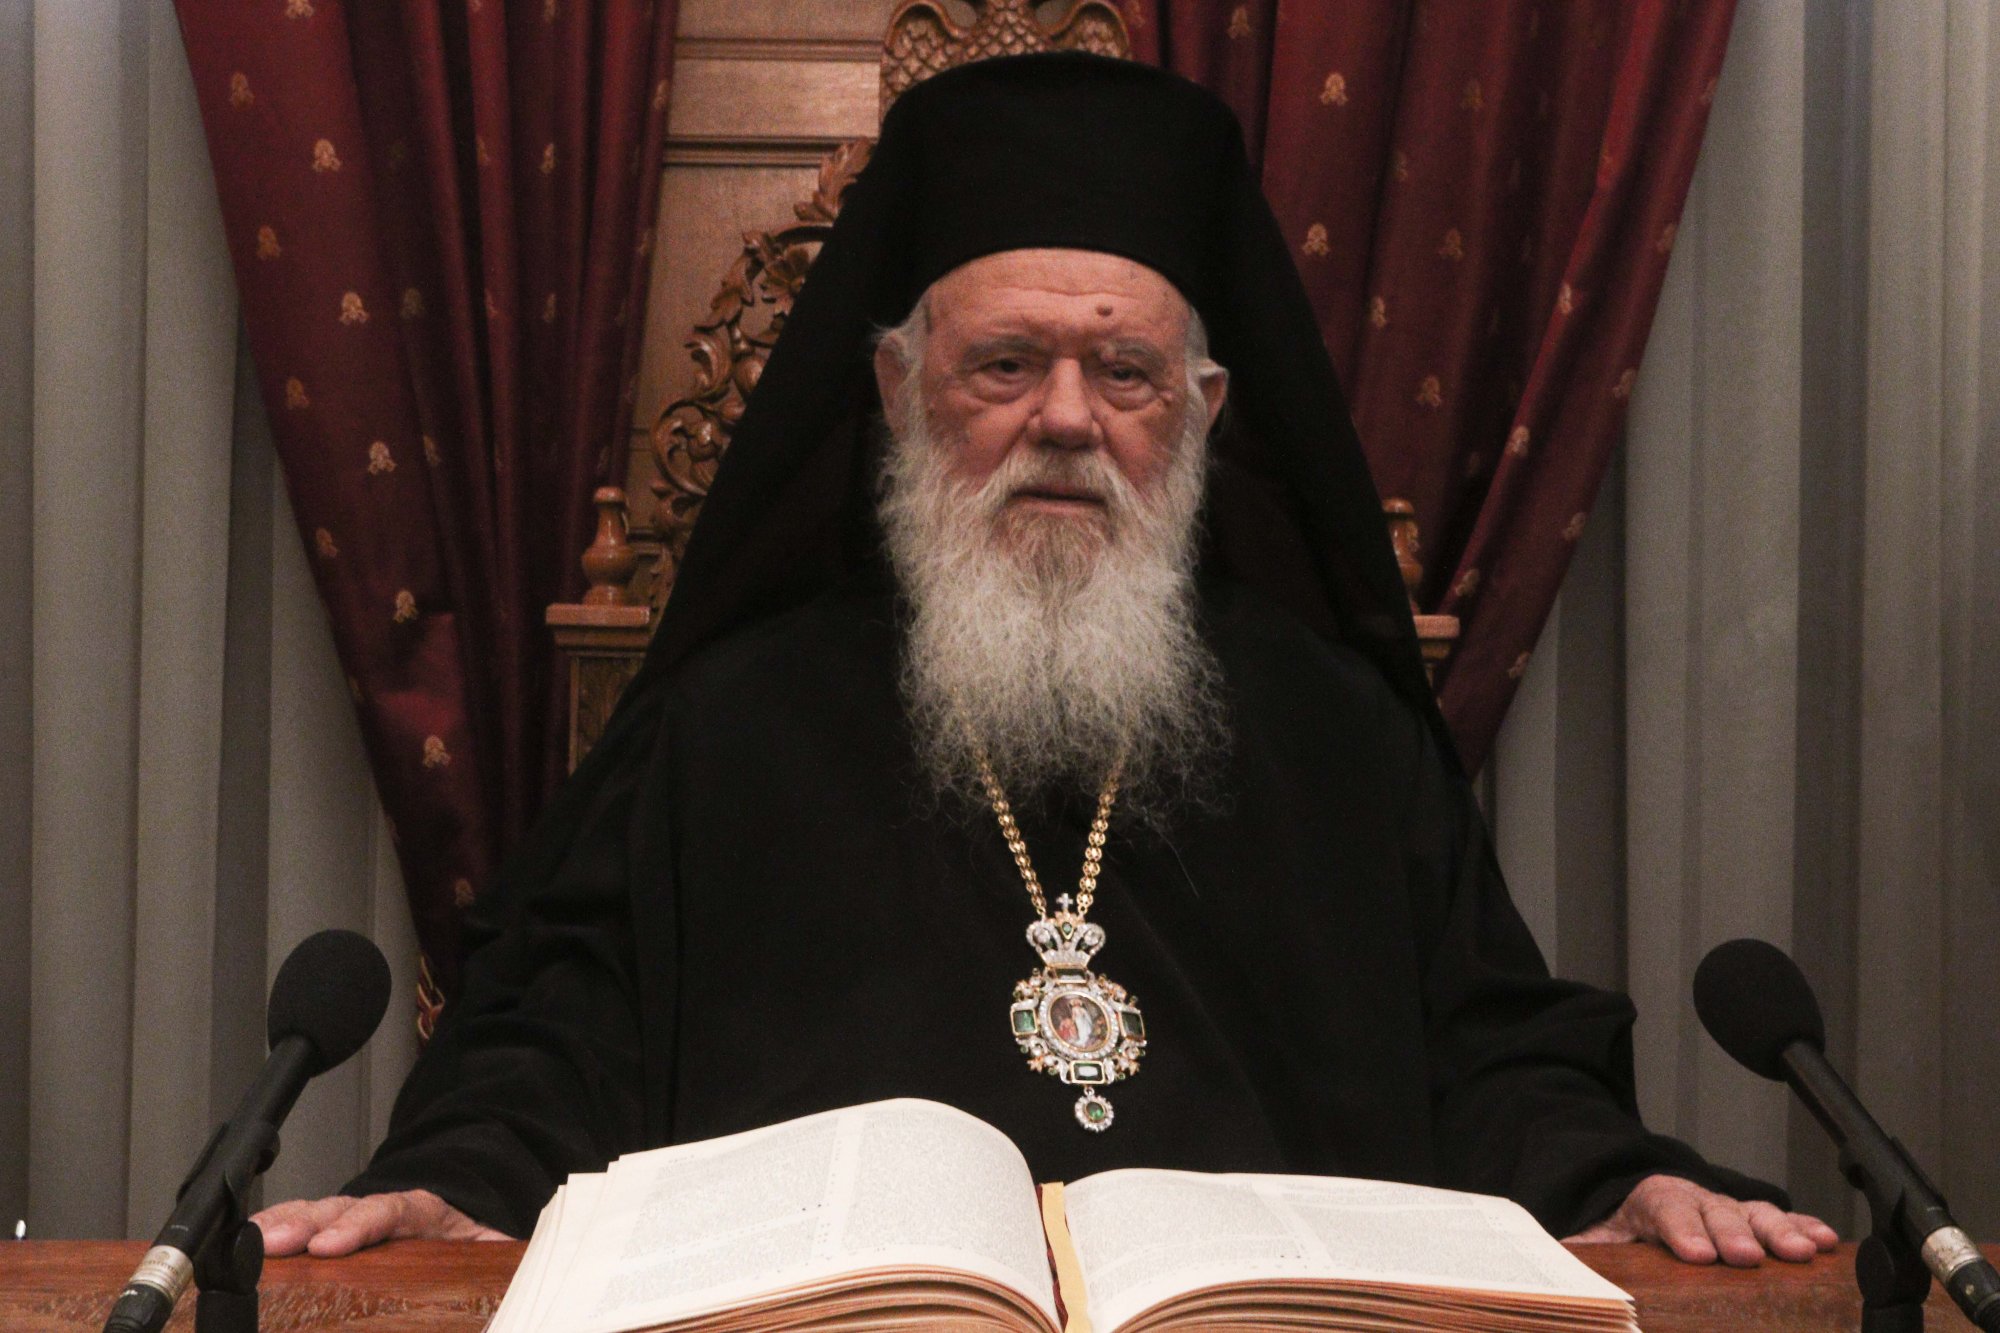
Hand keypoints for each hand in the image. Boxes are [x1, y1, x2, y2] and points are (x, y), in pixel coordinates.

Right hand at [252, 1189, 509, 1257]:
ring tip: (251, 1243)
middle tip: (277, 1243)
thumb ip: (499, 1259)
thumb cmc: (474, 1237)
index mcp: (428, 1210)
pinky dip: (276, 1228)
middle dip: (307, 1223)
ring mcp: (358, 1216)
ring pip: (318, 1212)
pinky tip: (248, 1241)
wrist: (467, 1214)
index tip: (330, 1245)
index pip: (393, 1209)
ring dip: (283, 1225)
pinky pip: (305, 1224)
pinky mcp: (338, 1230)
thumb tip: (517, 1275)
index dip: (361, 1225)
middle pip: (343, 1208)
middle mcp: (386, 1208)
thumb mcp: (495, 1248)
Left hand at [1565, 1174, 1838, 1265]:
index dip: (1682, 1229)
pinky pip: (1779, 1219)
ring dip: (1778, 1231)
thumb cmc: (1612, 1234)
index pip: (1665, 1208)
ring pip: (1752, 1213)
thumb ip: (1574, 1258)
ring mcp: (1724, 1209)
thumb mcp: (1586, 1244)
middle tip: (1747, 1255)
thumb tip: (1556, 1280)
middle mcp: (1691, 1200)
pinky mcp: (1749, 1222)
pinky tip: (1825, 1240)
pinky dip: (1803, 1226)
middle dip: (1732, 1232)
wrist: (1627, 1208)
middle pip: (1714, 1211)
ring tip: (1802, 1251)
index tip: (1696, 1254)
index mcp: (1647, 1201)